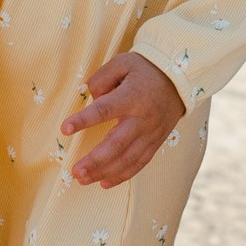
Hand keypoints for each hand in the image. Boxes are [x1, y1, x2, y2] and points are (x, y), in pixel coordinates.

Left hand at [63, 52, 183, 186]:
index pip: (104, 110)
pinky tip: (104, 183)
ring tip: (82, 179)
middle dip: (95, 160)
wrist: (180, 78)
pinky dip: (122, 176)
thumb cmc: (145, 69)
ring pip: (127, 159)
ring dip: (104, 172)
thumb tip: (90, 99)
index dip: (84, 120)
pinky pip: (139, 163)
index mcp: (131, 96)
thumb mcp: (122, 62)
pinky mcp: (155, 142)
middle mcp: (142, 118)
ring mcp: (150, 133)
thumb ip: (101, 78)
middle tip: (75, 171)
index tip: (65, 129)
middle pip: (116, 144)